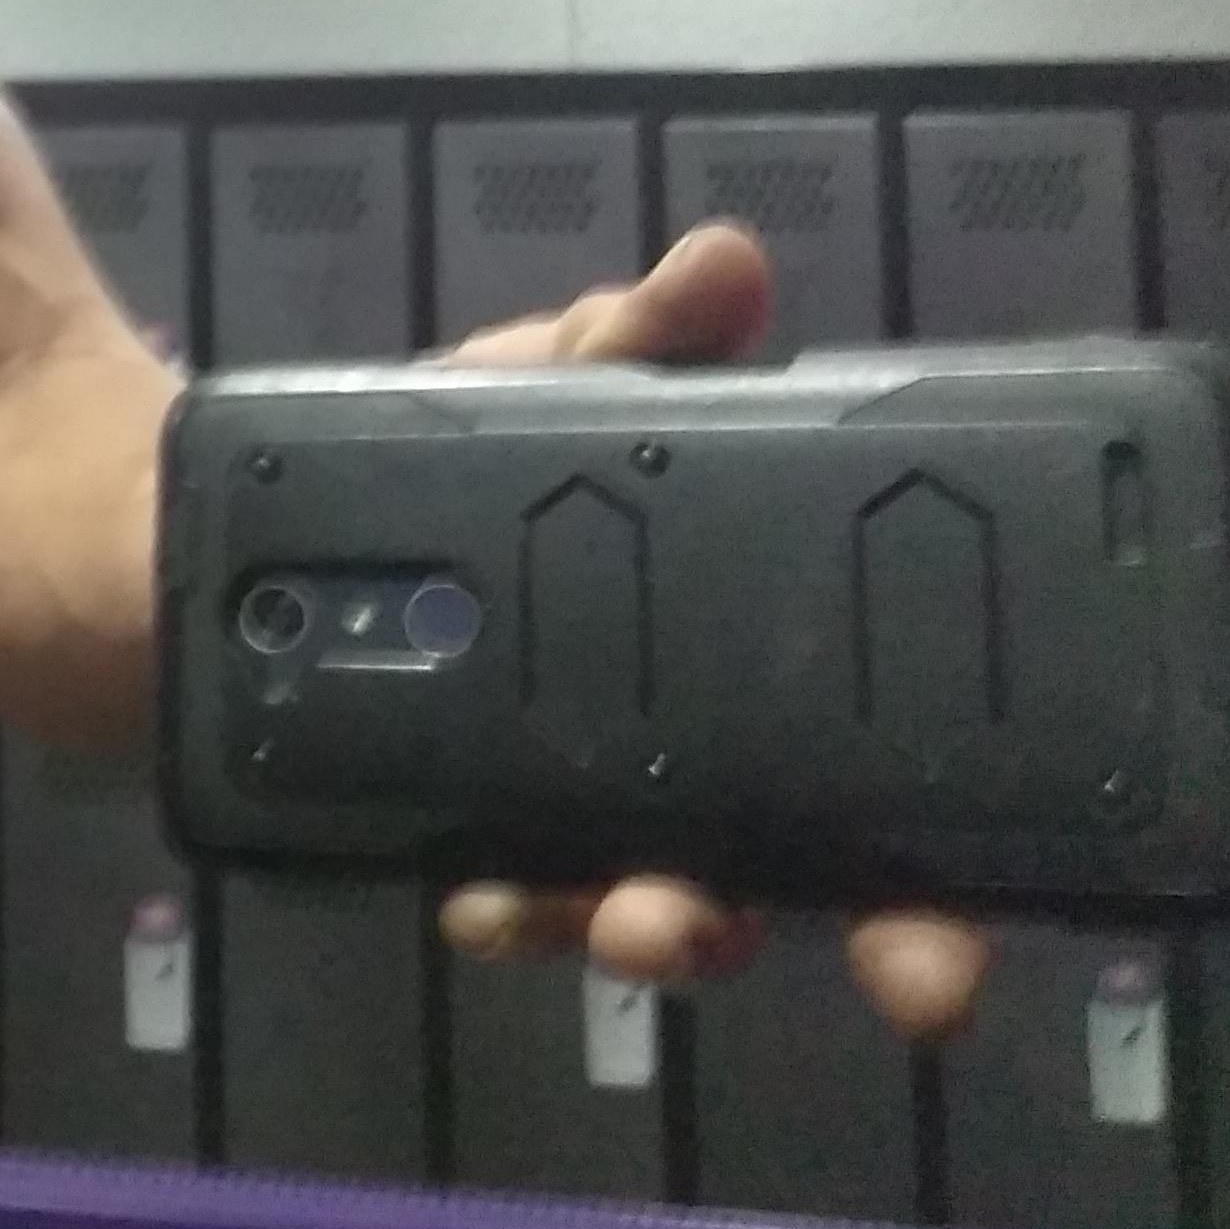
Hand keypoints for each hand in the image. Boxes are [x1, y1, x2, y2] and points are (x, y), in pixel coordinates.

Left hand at [431, 223, 992, 1040]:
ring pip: (636, 910)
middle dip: (834, 940)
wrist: (278, 511)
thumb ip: (638, 341)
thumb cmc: (461, 453)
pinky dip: (495, 892)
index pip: (878, 805)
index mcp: (748, 679)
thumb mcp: (556, 385)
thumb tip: (721, 264)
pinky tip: (478, 890)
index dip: (931, 891)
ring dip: (654, 926)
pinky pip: (491, 885)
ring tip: (641, 916)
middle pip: (785, 892)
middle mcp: (684, 776)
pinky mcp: (457, 824)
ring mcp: (570, 817)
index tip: (950, 944)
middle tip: (872, 964)